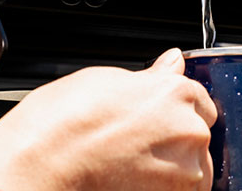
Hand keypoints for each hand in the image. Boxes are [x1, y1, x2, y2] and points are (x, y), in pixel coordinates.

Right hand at [0, 49, 215, 190]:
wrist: (42, 163)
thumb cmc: (63, 121)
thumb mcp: (106, 79)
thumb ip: (150, 77)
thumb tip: (172, 63)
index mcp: (176, 92)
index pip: (199, 99)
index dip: (174, 108)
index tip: (155, 117)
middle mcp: (189, 130)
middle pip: (197, 135)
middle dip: (172, 138)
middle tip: (132, 141)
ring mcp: (185, 172)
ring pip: (191, 169)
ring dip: (170, 168)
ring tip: (128, 164)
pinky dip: (161, 187)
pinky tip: (129, 180)